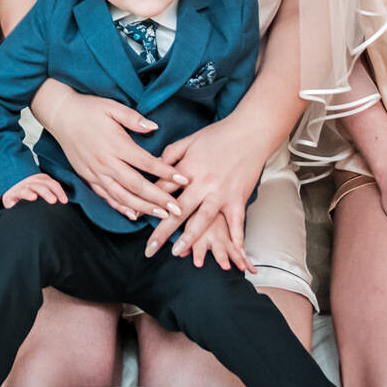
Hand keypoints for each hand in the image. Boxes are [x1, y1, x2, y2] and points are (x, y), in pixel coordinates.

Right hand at [1, 173, 67, 207]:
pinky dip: (27, 194)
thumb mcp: (40, 200)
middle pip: (45, 183)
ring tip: (52, 200)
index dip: (60, 191)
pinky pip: (21, 192)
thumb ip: (50, 198)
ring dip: (45, 192)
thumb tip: (64, 204)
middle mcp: (31, 182)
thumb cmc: (26, 204)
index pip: (52, 183)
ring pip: (35, 186)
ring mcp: (22, 187)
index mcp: (39, 181)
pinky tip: (33, 197)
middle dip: (53, 191)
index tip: (65, 201)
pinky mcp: (12, 194)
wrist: (9, 205)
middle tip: (58, 201)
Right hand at [43, 88, 182, 221]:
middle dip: (159, 199)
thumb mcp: (113, 107)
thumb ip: (134, 118)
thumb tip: (154, 128)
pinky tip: (133, 215)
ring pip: (122, 196)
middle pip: (137, 186)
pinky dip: (120, 207)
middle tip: (178, 209)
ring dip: (142, 208)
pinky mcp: (87, 177)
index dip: (166, 172)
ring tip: (161, 215)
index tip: (183, 179)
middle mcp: (106, 162)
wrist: (61, 115)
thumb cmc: (88, 109)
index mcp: (116, 144)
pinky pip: (106, 196)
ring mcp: (96, 172)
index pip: (146, 163)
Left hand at [142, 116, 257, 265]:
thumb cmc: (219, 134)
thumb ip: (170, 154)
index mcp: (187, 169)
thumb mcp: (189, 140)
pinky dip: (236, 239)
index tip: (135, 218)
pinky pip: (236, 223)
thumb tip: (153, 166)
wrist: (250, 131)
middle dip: (162, 232)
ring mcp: (221, 193)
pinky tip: (234, 254)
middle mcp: (202, 184)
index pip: (162, 190)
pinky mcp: (238, 199)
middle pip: (177, 211)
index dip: (147, 204)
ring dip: (189, 238)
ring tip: (176, 253)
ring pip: (202, 220)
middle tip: (149, 249)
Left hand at [175, 213, 249, 273]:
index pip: (198, 242)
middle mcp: (214, 235)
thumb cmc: (197, 212)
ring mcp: (226, 236)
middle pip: (218, 246)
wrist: (215, 197)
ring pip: (233, 248)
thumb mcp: (186, 220)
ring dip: (238, 258)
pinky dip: (248, 260)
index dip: (198, 253)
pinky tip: (252, 270)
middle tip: (225, 266)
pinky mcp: (234, 238)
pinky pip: (241, 250)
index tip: (198, 264)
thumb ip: (179, 236)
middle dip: (222, 256)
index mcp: (200, 230)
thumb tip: (173, 250)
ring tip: (242, 268)